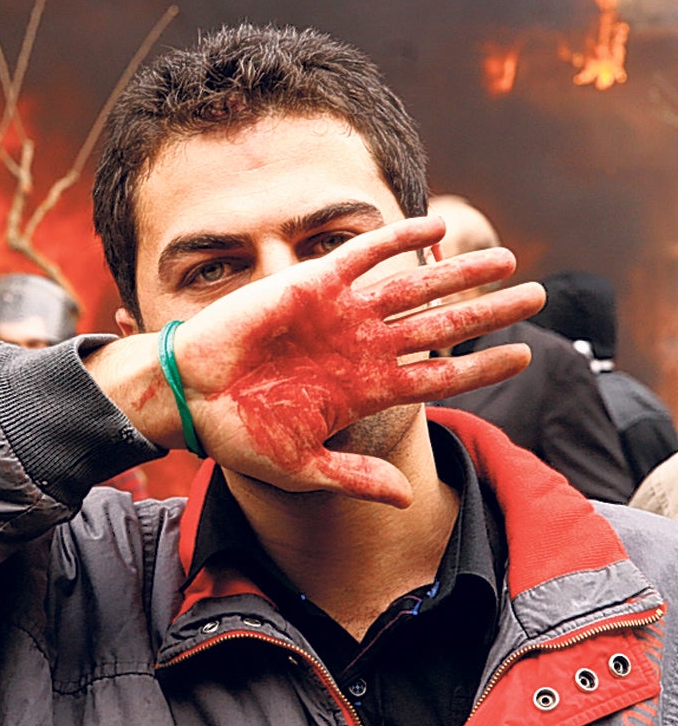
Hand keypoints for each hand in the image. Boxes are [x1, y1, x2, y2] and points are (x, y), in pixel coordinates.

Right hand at [154, 216, 541, 501]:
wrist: (190, 396)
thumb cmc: (240, 434)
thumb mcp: (301, 467)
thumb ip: (354, 479)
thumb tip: (410, 499)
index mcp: (364, 391)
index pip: (438, 375)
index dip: (481, 365)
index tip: (523, 354)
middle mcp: (361, 349)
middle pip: (440, 325)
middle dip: (489, 311)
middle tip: (536, 296)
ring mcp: (340, 315)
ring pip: (413, 287)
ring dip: (458, 273)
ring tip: (504, 260)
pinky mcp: (311, 286)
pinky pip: (363, 256)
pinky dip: (398, 239)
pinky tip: (436, 226)